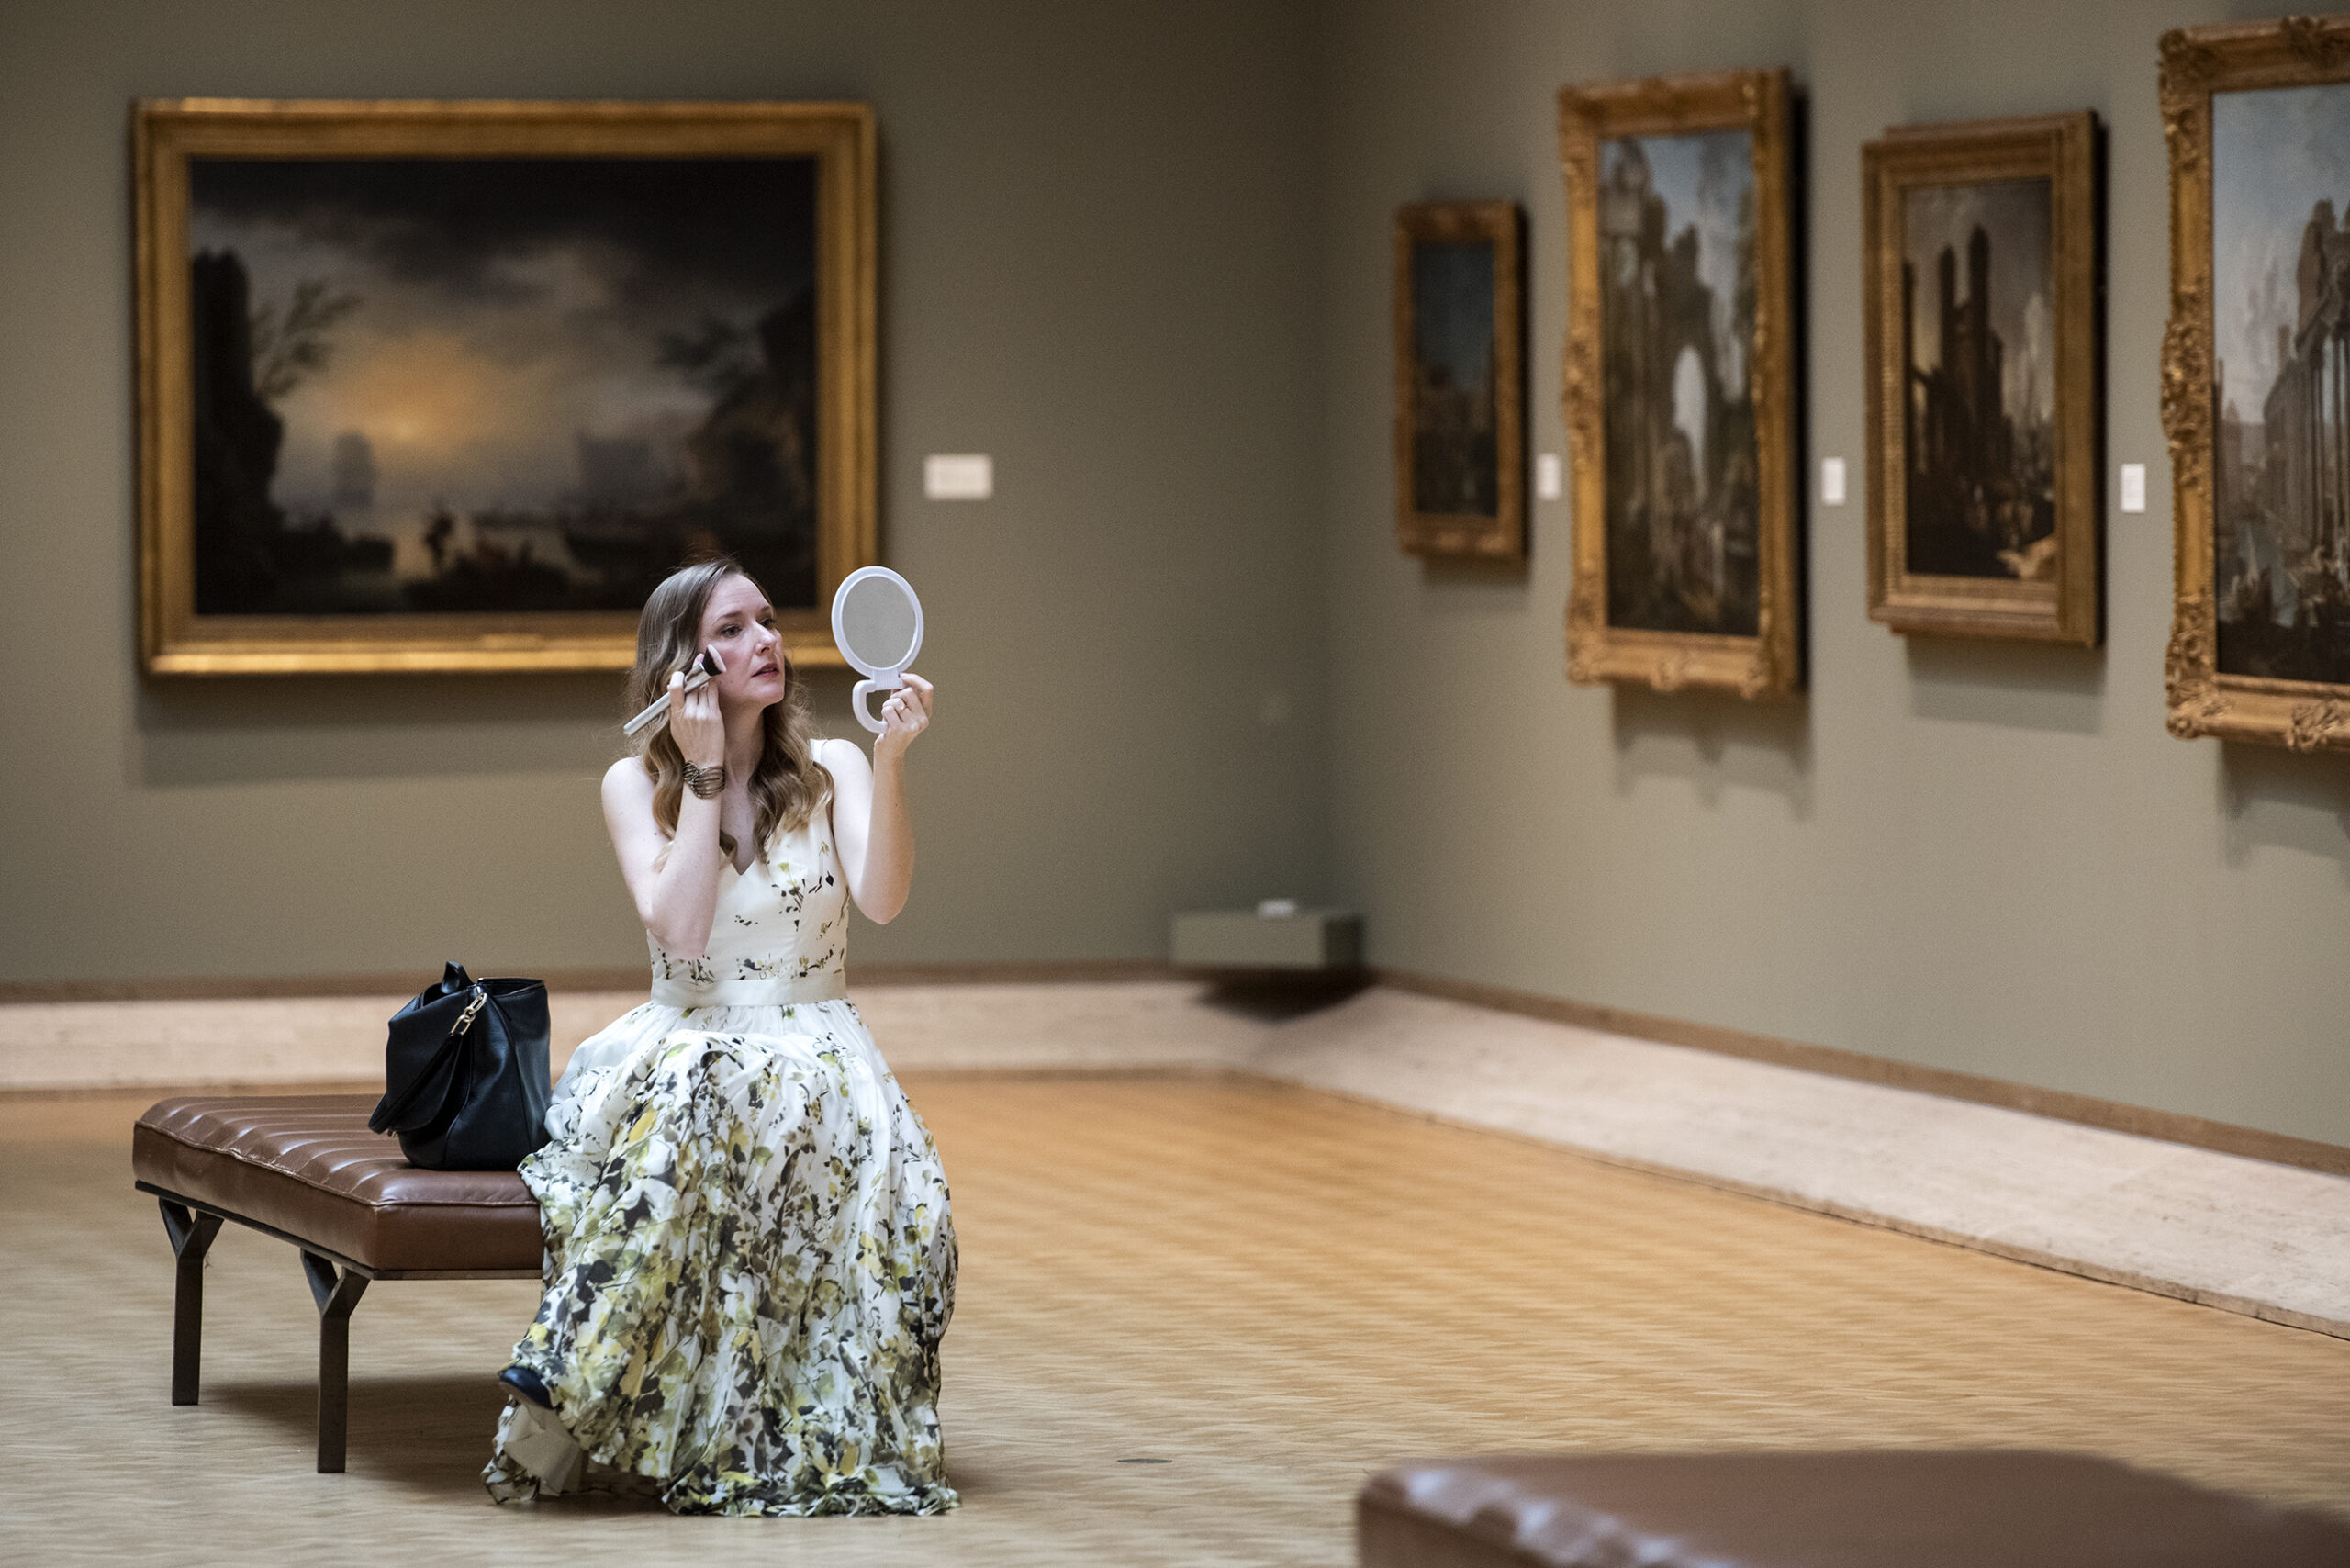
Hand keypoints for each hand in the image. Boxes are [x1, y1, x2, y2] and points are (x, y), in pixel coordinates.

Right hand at [667, 650, 725, 766]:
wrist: (703, 762)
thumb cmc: (689, 746)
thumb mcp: (676, 728)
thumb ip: (676, 710)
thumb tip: (678, 692)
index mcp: (676, 715)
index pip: (675, 688)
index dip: (679, 676)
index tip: (683, 672)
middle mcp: (688, 712)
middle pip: (691, 684)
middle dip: (695, 670)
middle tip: (700, 658)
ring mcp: (701, 713)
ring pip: (703, 685)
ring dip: (706, 674)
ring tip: (709, 663)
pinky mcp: (714, 714)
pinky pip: (713, 693)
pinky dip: (713, 683)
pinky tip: (715, 676)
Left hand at [874, 672, 932, 756]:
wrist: (890, 751)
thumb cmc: (894, 729)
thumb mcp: (902, 710)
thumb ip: (903, 695)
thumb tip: (901, 678)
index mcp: (926, 713)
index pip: (928, 689)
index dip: (916, 679)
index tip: (903, 676)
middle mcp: (922, 719)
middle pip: (908, 692)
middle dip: (896, 695)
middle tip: (891, 705)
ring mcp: (913, 725)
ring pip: (896, 701)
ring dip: (887, 705)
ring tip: (888, 716)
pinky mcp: (900, 730)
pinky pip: (888, 710)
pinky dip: (883, 713)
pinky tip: (886, 722)